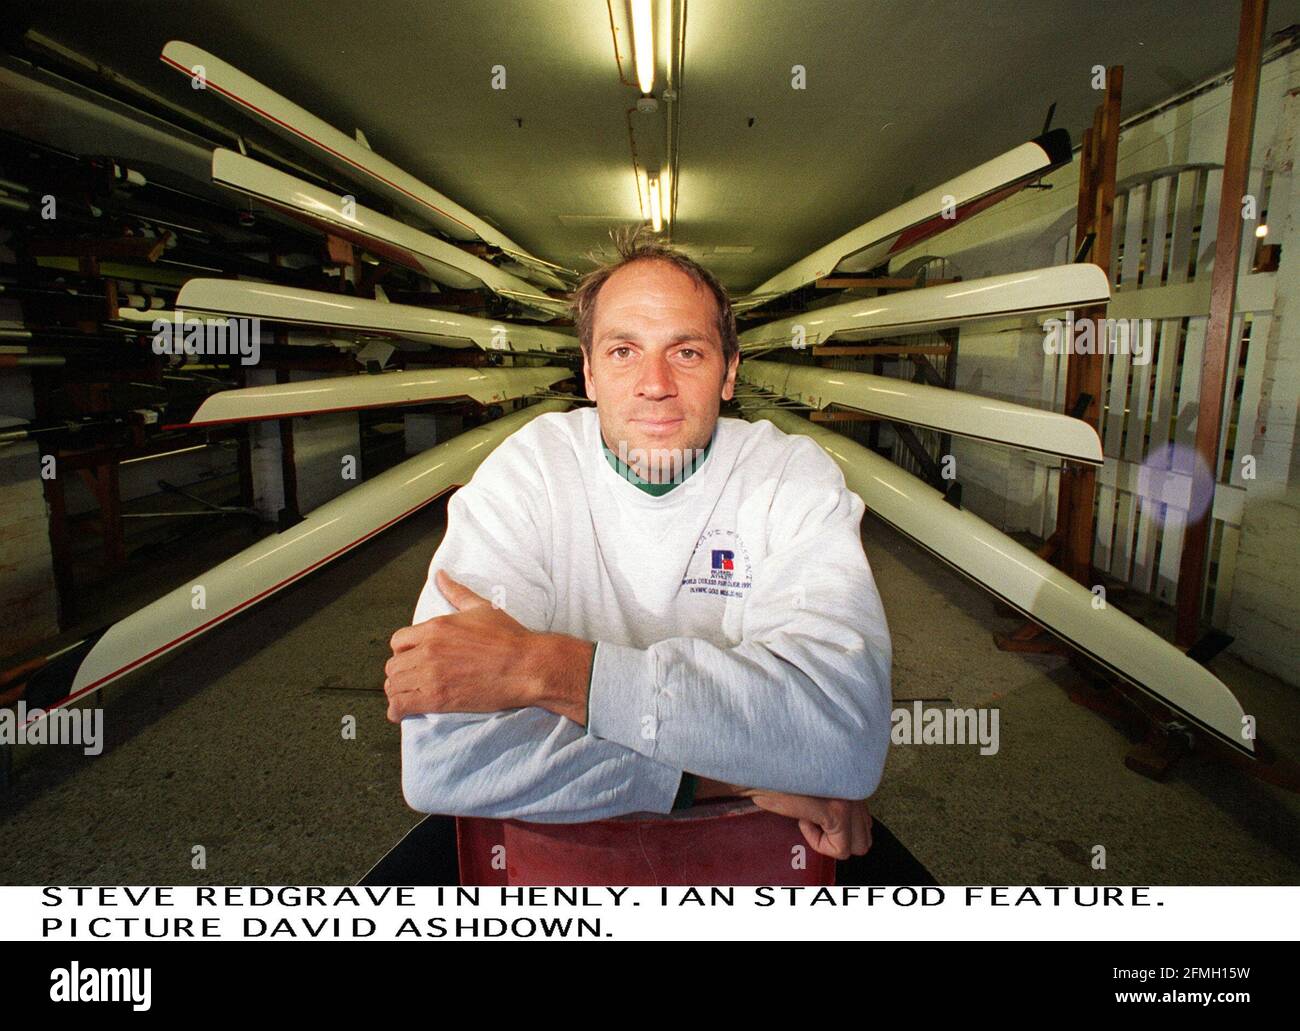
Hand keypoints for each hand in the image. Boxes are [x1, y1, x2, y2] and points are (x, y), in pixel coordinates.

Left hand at [384, 569, 592, 723]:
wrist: (527, 666)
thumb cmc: (509, 637)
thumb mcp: (481, 607)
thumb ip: (455, 592)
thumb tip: (440, 575)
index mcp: (435, 627)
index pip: (398, 641)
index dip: (403, 651)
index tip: (413, 658)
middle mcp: (428, 650)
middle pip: (393, 665)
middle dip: (401, 672)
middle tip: (412, 680)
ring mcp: (431, 675)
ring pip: (393, 686)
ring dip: (398, 691)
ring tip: (408, 696)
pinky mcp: (437, 699)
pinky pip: (401, 706)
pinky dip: (398, 711)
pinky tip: (402, 712)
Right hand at [695, 778, 872, 859]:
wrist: (759, 766)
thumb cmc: (780, 774)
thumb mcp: (816, 784)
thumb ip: (836, 797)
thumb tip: (847, 826)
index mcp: (857, 778)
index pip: (866, 825)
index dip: (837, 828)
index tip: (814, 811)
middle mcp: (860, 786)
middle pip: (864, 840)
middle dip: (837, 837)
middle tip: (812, 818)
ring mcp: (851, 799)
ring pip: (856, 847)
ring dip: (829, 839)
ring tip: (808, 817)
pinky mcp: (836, 811)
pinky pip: (839, 848)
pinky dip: (818, 842)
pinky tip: (802, 820)